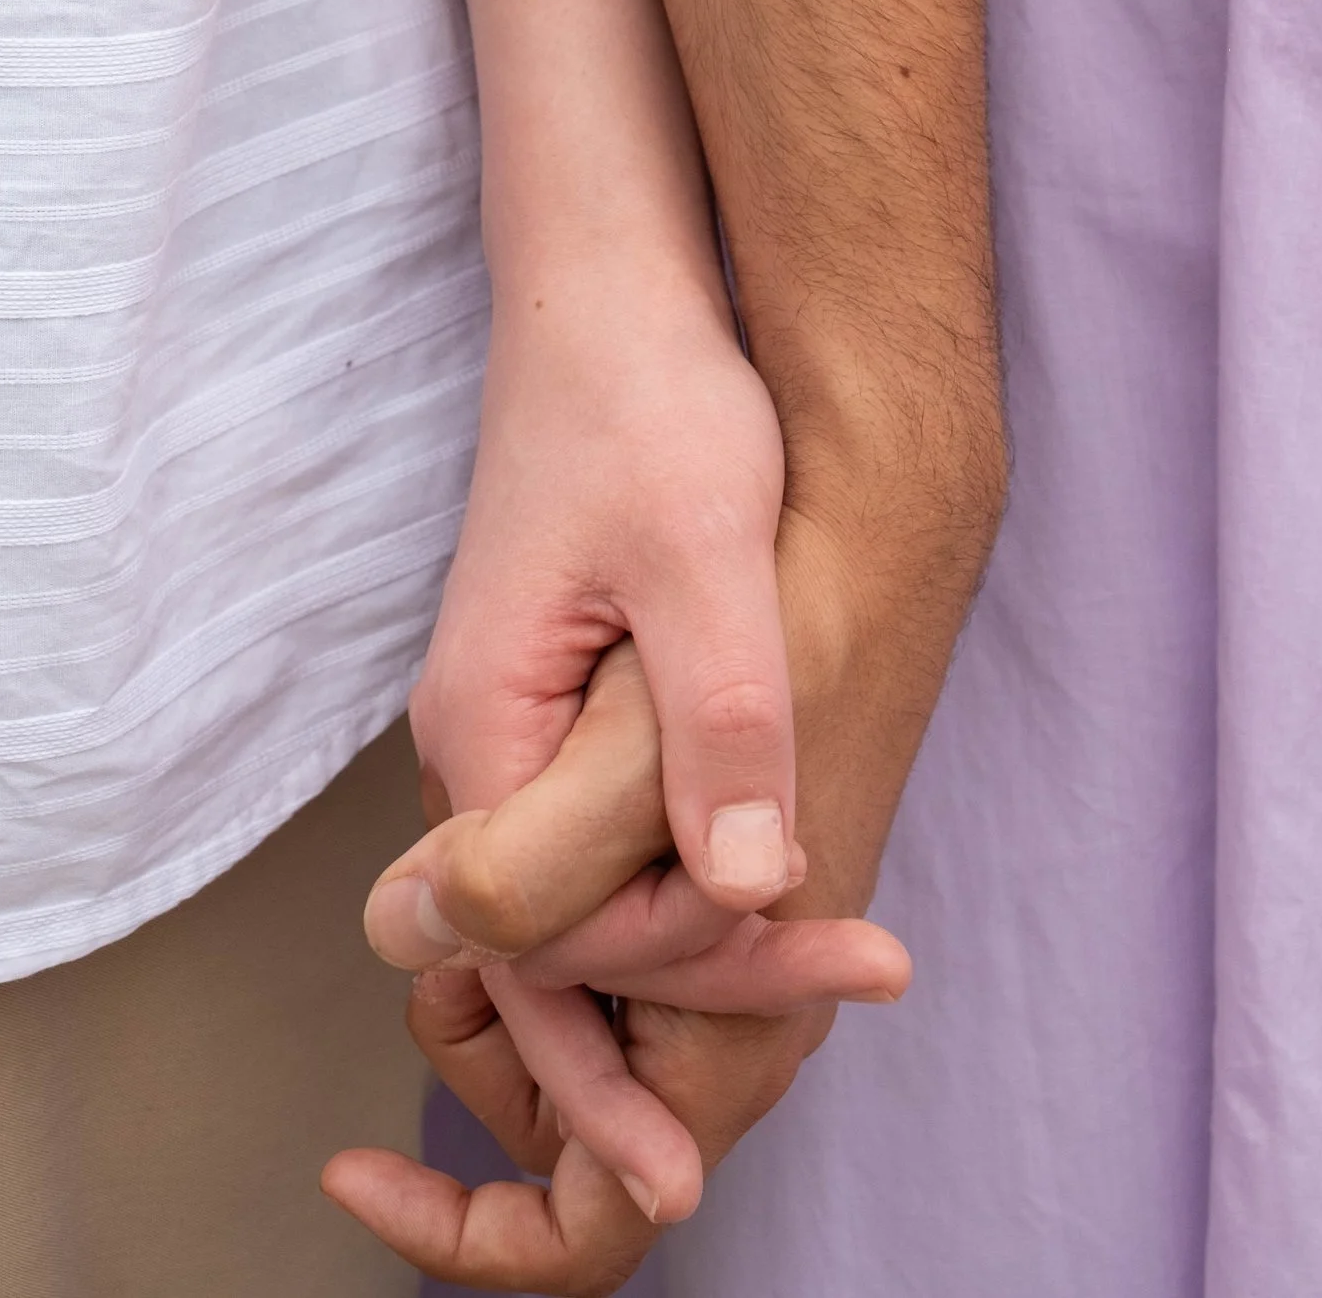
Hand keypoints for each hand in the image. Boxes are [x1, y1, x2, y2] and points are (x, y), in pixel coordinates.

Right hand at [343, 279, 901, 1245]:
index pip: (553, 939)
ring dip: (702, 947)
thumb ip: (720, 725)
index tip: (784, 1027)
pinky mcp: (559, 705)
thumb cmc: (650, 403)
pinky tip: (785, 877)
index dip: (672, 993)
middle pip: (558, 948)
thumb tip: (749, 886)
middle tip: (834, 1019)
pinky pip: (604, 839)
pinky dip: (690, 875)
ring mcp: (511, 731)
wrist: (613, 293)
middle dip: (689, 1006)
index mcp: (485, 731)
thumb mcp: (706, 559)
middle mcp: (476, 752)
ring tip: (845, 964)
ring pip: (583, 901)